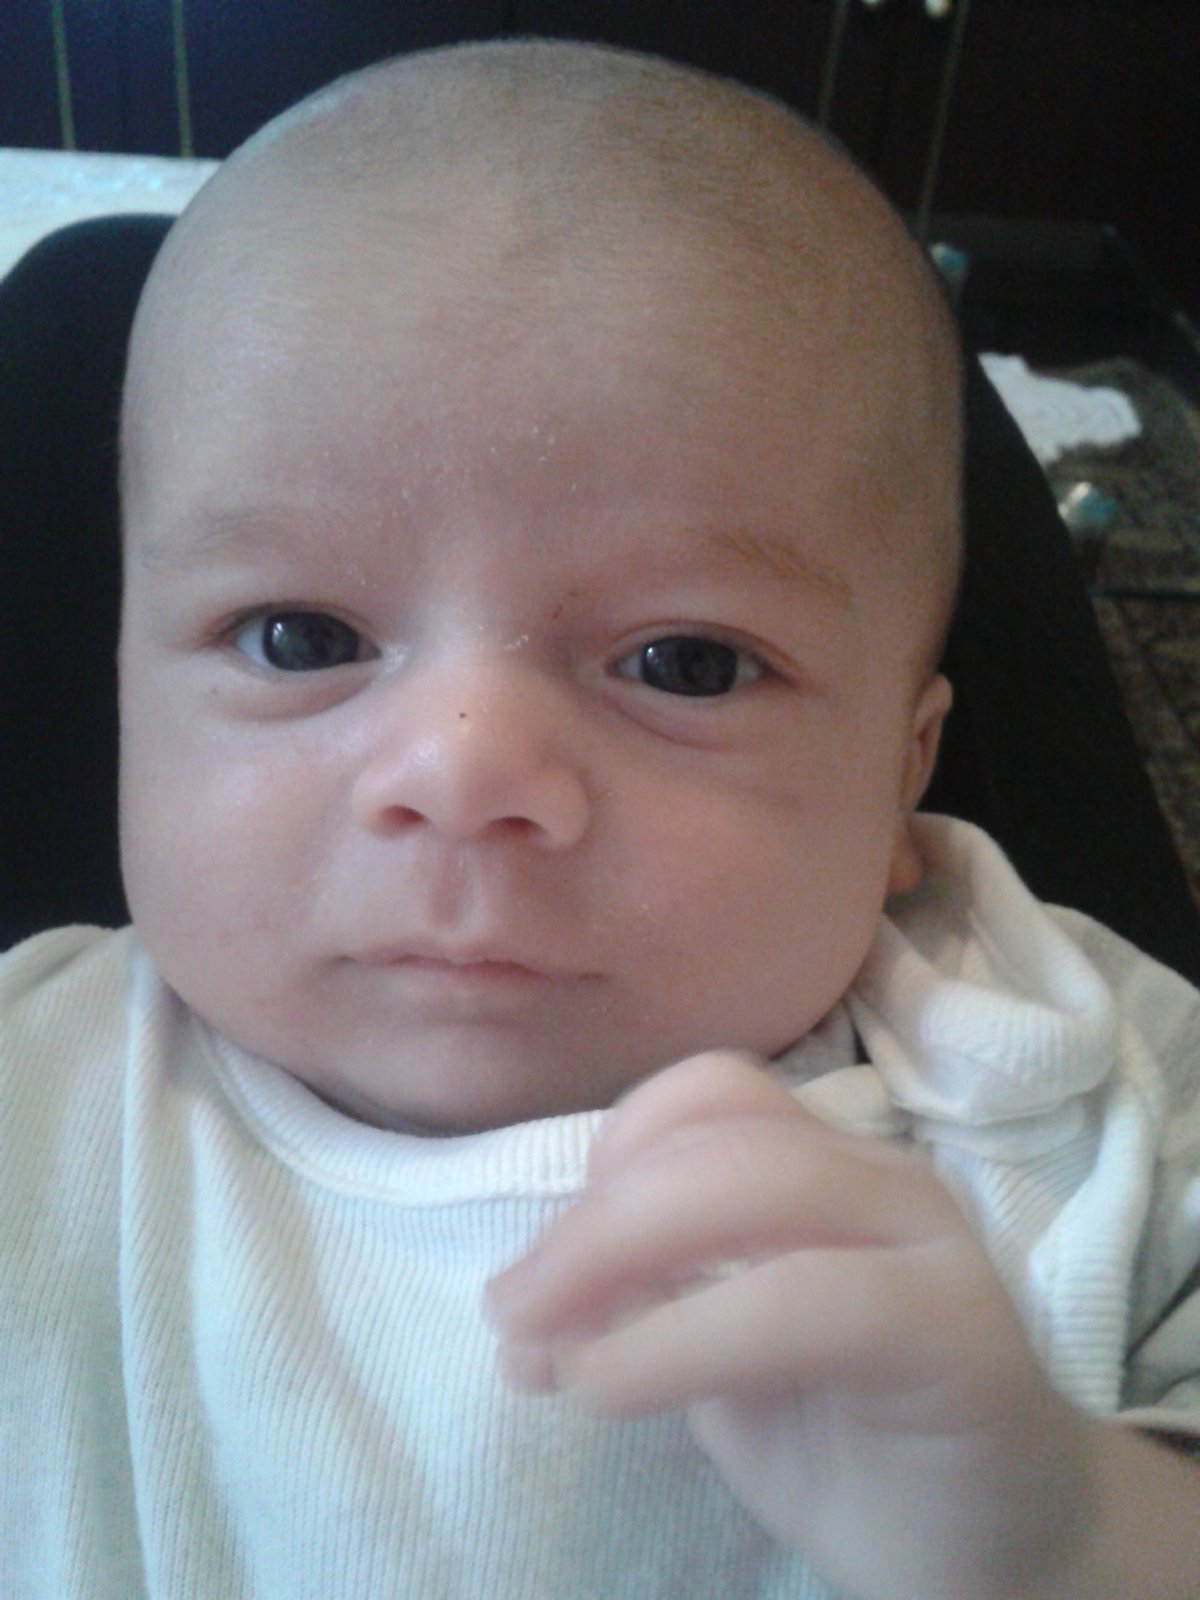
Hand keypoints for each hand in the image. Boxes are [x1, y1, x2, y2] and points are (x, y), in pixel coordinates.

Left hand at [486, 1050, 1094, 1599]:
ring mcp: (928, 1239)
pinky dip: (676, 1337)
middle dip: (590, 1218)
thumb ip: (642, 1307)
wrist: (999, 1551)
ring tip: (547, 1354)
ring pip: (756, 1182)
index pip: (707, 1094)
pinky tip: (611, 1389)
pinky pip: (797, 1300)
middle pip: (715, 1130)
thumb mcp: (718, 1360)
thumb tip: (522, 1307)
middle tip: (509, 1309)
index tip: (545, 1261)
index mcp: (826, 1163)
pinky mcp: (956, 1330)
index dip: (608, 1152)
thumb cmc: (849, 1444)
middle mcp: (880, 1175)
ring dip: (616, 1258)